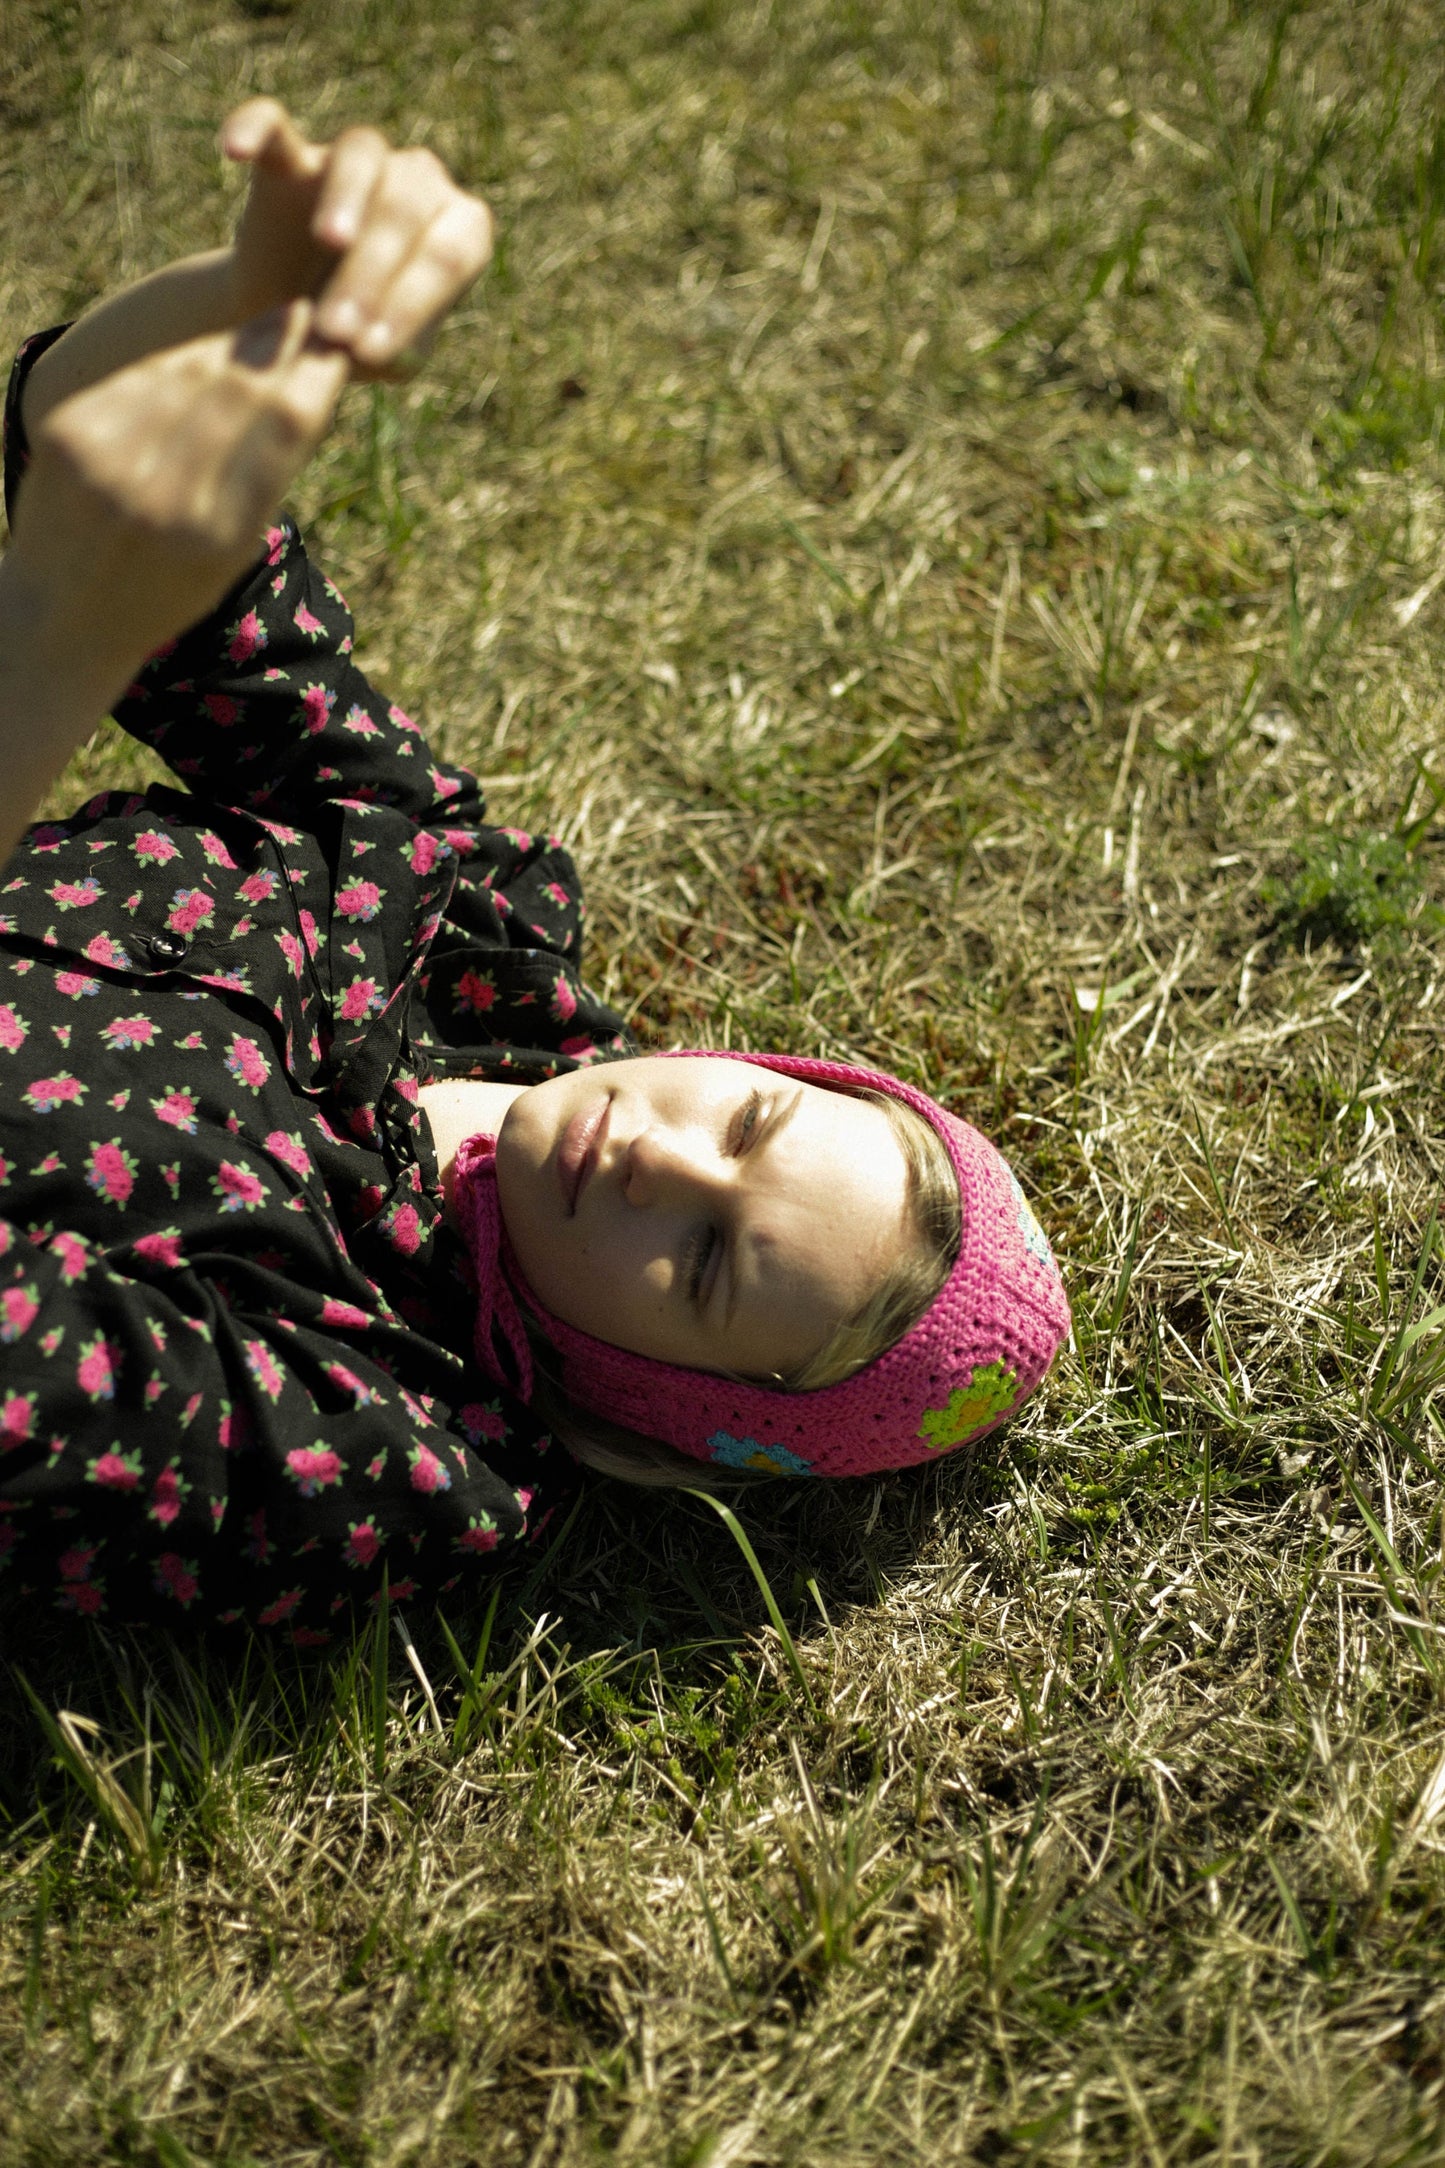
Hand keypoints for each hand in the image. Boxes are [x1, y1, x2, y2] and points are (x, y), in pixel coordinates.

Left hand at [10, 301, 348, 682]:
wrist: (62, 618)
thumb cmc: (165, 588)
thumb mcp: (230, 555)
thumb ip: (261, 479)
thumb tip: (301, 382)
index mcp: (220, 537)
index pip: (284, 428)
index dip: (314, 374)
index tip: (338, 345)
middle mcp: (166, 499)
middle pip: (240, 391)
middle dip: (279, 345)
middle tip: (311, 312)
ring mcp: (110, 465)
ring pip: (188, 375)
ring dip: (231, 345)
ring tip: (267, 326)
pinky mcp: (67, 437)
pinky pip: (138, 381)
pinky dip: (176, 363)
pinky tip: (203, 355)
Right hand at [222, 98, 494, 377]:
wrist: (292, 325)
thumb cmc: (359, 342)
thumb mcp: (384, 360)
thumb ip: (394, 354)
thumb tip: (383, 353)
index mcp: (463, 229)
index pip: (448, 259)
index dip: (410, 306)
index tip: (368, 352)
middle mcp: (419, 178)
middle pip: (404, 209)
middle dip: (370, 275)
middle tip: (334, 331)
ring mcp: (358, 157)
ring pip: (361, 156)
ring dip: (346, 199)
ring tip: (330, 240)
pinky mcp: (290, 150)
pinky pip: (273, 122)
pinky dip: (254, 127)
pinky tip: (234, 151)